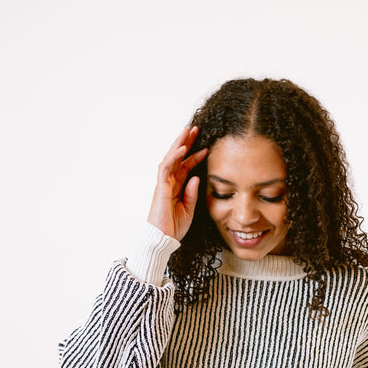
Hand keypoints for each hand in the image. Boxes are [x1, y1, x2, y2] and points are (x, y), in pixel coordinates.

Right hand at [147, 126, 207, 241]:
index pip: (185, 167)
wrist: (163, 238)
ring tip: (188, 131)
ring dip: (179, 143)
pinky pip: (166, 167)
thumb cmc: (173, 227)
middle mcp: (169, 182)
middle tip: (195, 129)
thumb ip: (192, 193)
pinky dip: (174, 157)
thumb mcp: (189, 209)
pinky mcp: (160, 187)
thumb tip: (196, 177)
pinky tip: (182, 148)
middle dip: (186, 143)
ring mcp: (163, 183)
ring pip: (170, 157)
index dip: (195, 156)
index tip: (207, 148)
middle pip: (177, 157)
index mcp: (176, 187)